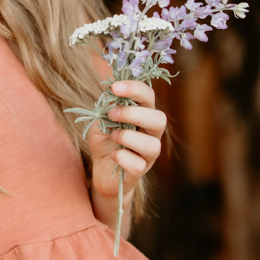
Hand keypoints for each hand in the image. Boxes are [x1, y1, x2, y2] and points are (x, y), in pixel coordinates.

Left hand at [88, 80, 165, 216]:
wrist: (100, 170)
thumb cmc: (105, 140)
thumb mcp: (102, 120)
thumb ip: (109, 108)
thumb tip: (113, 94)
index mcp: (144, 115)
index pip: (149, 96)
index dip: (135, 88)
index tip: (115, 87)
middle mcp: (151, 133)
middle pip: (159, 119)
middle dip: (133, 114)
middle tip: (112, 114)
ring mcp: (148, 154)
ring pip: (152, 145)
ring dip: (128, 137)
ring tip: (113, 136)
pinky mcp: (140, 171)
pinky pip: (138, 165)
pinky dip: (122, 157)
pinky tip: (114, 155)